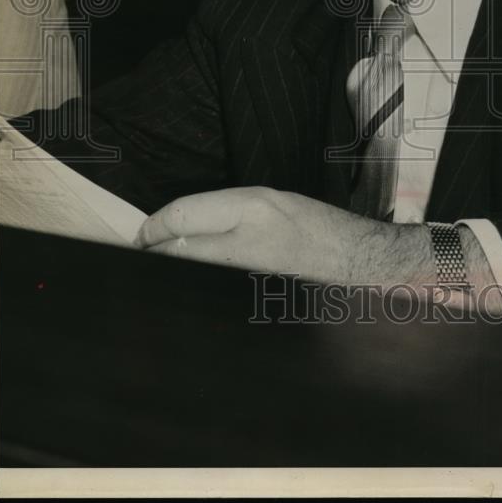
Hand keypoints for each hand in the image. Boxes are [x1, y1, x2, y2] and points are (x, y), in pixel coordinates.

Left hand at [135, 186, 433, 287]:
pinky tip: (195, 282)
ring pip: (189, 273)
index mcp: (252, 207)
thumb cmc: (315, 227)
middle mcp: (248, 240)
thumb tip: (176, 227)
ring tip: (166, 267)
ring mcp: (247, 274)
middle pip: (177, 250)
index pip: (182, 216)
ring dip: (173, 270)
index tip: (143, 235)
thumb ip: (223, 211)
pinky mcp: (252, 300)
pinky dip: (196, 285)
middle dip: (155, 253)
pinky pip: (209, 290)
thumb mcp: (270, 202)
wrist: (357, 261)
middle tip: (145, 254)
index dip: (154, 227)